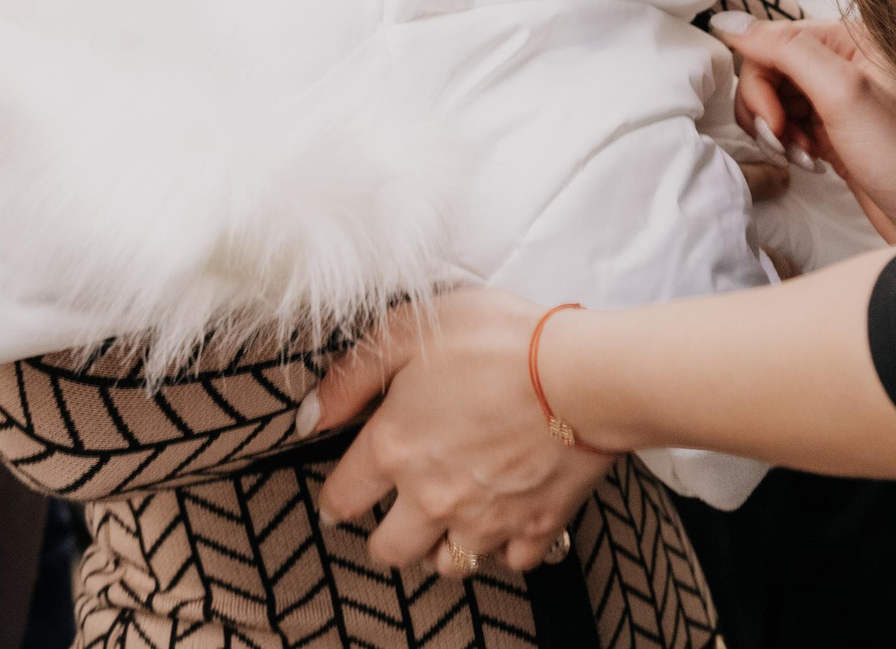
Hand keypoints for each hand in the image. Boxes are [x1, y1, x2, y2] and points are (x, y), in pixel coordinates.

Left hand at [305, 290, 614, 576]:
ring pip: (447, 563)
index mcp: (394, 450)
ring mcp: (485, 520)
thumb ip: (350, 377)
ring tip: (455, 511)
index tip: (345, 493)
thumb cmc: (499, 342)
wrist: (584, 373)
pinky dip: (507, 543)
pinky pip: (510, 560)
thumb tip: (310, 418)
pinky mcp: (535, 528)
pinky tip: (509, 511)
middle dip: (387, 534)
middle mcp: (432, 498)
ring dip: (444, 543)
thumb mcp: (407, 331)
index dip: (338, 495)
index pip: (342, 497)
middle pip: (389, 550)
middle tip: (398, 510)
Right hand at [712, 14, 895, 246]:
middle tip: (784, 140)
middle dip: (765, 110)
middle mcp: (840, 64)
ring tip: (800, 154)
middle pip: (767, 71)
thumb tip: (730, 21)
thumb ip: (786, 50)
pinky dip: (786, 147)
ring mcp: (834, 100)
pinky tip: (809, 162)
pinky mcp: (830, 132)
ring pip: (771, 101)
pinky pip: (785, 127)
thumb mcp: (844, 93)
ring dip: (774, 132)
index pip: (770, 40)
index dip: (760, 81)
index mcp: (847, 40)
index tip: (771, 120)